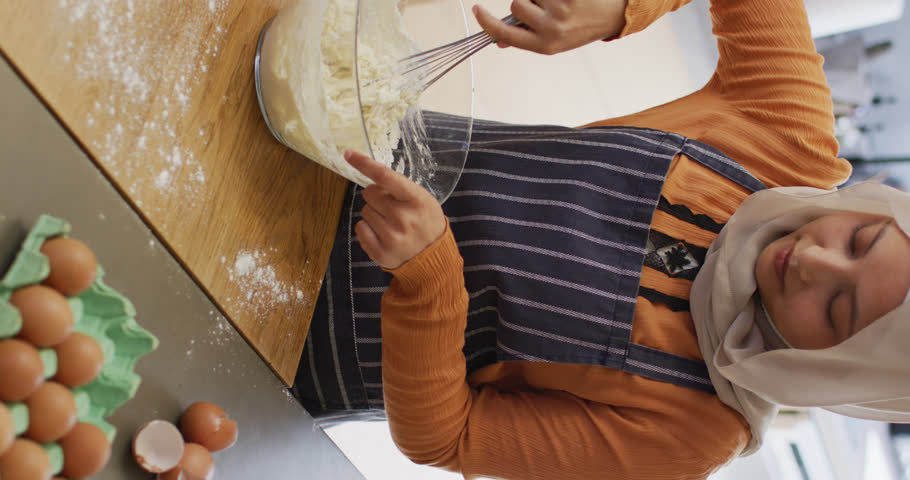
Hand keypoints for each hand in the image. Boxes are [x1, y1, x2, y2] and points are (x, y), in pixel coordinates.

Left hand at [345, 150, 446, 269]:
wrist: (433, 256)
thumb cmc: (425, 222)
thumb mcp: (423, 199)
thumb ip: (399, 187)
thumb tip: (368, 172)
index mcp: (417, 200)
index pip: (385, 176)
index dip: (364, 163)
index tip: (348, 154)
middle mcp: (403, 218)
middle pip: (369, 193)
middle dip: (377, 197)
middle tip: (391, 207)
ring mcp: (392, 237)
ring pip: (364, 211)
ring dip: (374, 214)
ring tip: (391, 224)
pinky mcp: (381, 252)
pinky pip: (360, 228)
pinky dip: (368, 229)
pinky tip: (383, 234)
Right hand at [473, 0, 627, 54]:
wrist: (612, 16)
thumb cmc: (580, 29)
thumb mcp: (553, 42)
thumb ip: (525, 39)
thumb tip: (498, 40)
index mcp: (544, 45)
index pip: (505, 33)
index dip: (486, 22)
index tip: (477, 10)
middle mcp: (552, 29)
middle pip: (516, 5)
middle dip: (525, 2)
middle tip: (542, 7)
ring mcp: (560, 8)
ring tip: (557, 2)